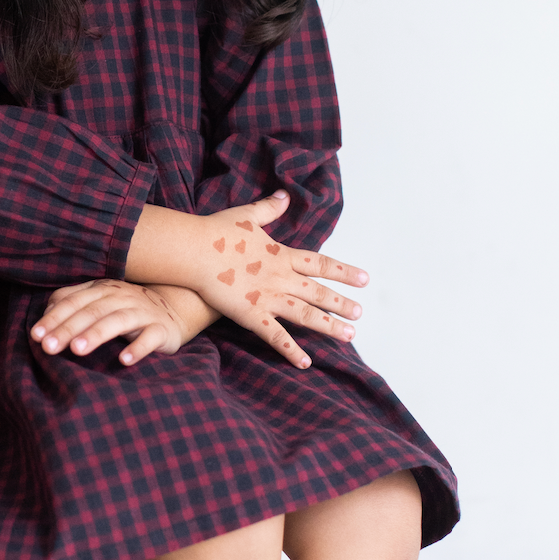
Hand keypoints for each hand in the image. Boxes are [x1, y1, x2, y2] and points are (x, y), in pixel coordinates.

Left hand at [29, 279, 205, 367]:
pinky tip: (124, 360)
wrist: (172, 312)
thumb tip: (45, 314)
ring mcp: (143, 313)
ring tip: (77, 350)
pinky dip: (138, 348)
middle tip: (48, 347)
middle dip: (68, 329)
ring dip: (96, 334)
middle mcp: (121, 297)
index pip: (73, 302)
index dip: (54, 318)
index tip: (36, 336)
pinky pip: (150, 338)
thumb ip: (72, 303)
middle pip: (91, 311)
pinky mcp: (162, 330)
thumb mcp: (99, 302)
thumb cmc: (125, 310)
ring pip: (117, 321)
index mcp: (102, 290)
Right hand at [192, 189, 367, 369]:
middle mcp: (281, 278)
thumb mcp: (247, 215)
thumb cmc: (216, 231)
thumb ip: (268, 208)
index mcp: (281, 255)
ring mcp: (268, 297)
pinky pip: (276, 336)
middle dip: (341, 303)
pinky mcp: (251, 315)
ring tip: (349, 335)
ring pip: (306, 315)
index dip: (343, 272)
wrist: (195, 249)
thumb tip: (284, 195)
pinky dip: (291, 350)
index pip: (320, 264)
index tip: (364, 279)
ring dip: (329, 326)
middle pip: (318, 292)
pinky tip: (306, 363)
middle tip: (359, 313)